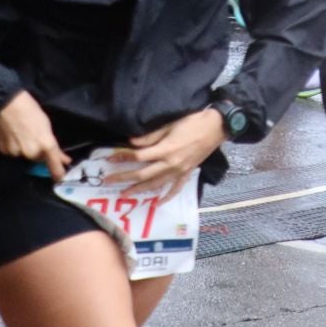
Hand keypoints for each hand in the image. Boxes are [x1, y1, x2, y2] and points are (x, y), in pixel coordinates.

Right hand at [0, 92, 71, 177]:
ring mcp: (16, 153)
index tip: (61, 178)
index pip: (54, 166)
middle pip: (39, 159)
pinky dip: (15, 147)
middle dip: (41, 153)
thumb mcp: (46, 127)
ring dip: (26, 149)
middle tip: (38, 139)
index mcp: (46, 145)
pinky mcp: (4, 151)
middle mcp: (32, 152)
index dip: (58, 173)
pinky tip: (13, 135)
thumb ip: (54, 146)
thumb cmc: (30, 110)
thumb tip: (62, 158)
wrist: (6, 104)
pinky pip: (13, 153)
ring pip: (25, 156)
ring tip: (23, 133)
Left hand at [109, 110, 225, 199]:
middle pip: (142, 174)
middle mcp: (171, 164)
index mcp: (165, 150)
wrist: (216, 127)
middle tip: (108, 181)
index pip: (138, 156)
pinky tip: (157, 203)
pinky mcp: (187, 173)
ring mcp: (179, 171)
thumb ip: (150, 136)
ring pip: (156, 184)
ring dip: (139, 190)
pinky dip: (167, 197)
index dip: (123, 157)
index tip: (110, 159)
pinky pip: (176, 188)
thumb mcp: (169, 125)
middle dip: (124, 178)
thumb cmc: (192, 123)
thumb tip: (131, 142)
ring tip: (125, 193)